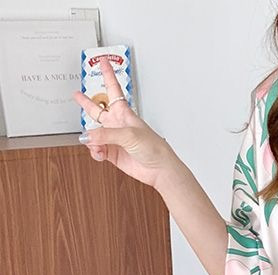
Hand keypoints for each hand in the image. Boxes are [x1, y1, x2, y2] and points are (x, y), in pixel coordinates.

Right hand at [71, 55, 175, 187]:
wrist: (159, 168)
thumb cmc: (153, 147)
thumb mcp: (129, 135)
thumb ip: (105, 134)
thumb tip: (88, 136)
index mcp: (123, 113)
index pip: (113, 88)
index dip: (108, 74)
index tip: (104, 61)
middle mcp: (117, 124)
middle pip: (97, 110)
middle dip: (86, 102)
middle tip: (76, 95)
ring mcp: (114, 139)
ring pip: (93, 133)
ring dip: (91, 139)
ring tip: (95, 144)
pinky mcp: (112, 153)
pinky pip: (96, 150)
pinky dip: (95, 152)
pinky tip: (99, 153)